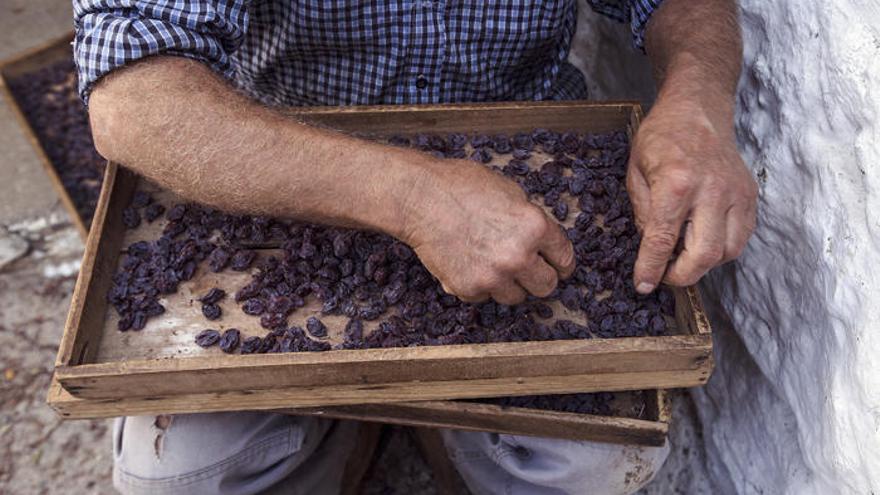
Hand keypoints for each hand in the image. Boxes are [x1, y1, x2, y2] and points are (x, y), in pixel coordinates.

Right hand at [400, 160, 574, 304]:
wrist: (420, 197)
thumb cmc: (462, 186)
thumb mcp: (510, 192)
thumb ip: (531, 220)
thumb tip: (543, 241)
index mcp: (535, 227)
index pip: (565, 258)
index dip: (561, 262)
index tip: (558, 266)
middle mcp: (518, 256)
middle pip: (546, 286)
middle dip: (539, 276)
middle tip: (527, 268)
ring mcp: (493, 277)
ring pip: (516, 296)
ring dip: (509, 283)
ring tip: (491, 262)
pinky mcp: (468, 289)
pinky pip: (485, 296)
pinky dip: (480, 284)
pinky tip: (468, 262)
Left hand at [627, 95, 756, 292]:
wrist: (698, 108)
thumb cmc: (662, 137)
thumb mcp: (636, 172)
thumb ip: (642, 212)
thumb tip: (650, 248)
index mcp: (676, 183)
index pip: (663, 240)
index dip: (651, 269)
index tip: (643, 285)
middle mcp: (711, 191)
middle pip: (704, 255)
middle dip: (682, 276)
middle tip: (665, 276)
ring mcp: (736, 194)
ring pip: (728, 251)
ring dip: (704, 264)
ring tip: (683, 256)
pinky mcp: (750, 195)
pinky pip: (742, 237)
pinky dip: (722, 249)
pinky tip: (703, 242)